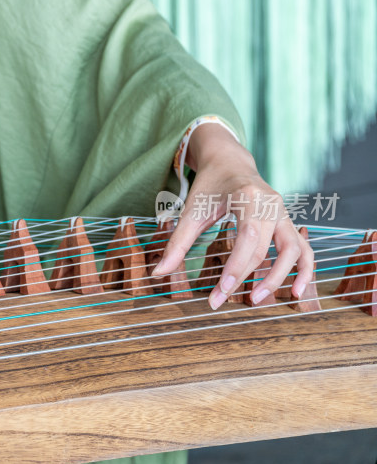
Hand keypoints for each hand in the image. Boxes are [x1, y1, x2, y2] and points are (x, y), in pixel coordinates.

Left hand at [153, 124, 313, 309]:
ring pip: (294, 249)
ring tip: (258, 300)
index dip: (236, 267)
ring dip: (279, 277)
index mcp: (248, 196)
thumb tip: (158, 273)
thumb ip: (177, 243)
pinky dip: (304, 269)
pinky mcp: (288, 222)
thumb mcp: (191, 210)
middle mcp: (272, 204)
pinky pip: (304, 247)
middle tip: (224, 300)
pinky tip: (296, 291)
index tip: (220, 292)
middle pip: (265, 247)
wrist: (230, 163)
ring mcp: (285, 213)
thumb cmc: (210, 186)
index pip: (247, 238)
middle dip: (246, 277)